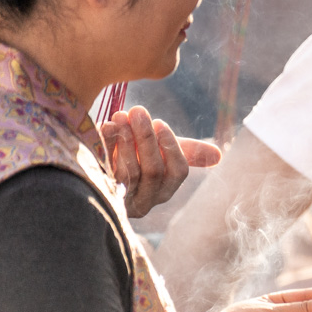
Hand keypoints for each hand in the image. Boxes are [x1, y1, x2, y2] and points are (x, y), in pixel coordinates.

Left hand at [101, 104, 220, 217]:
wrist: (92, 171)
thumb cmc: (134, 158)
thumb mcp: (161, 154)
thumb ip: (186, 152)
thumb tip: (219, 156)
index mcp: (164, 191)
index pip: (177, 171)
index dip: (171, 146)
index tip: (160, 122)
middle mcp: (145, 201)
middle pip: (153, 170)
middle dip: (146, 138)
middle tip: (138, 110)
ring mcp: (121, 201)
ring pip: (130, 172)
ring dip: (126, 140)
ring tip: (120, 116)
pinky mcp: (99, 194)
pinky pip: (105, 171)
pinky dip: (107, 146)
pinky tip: (106, 126)